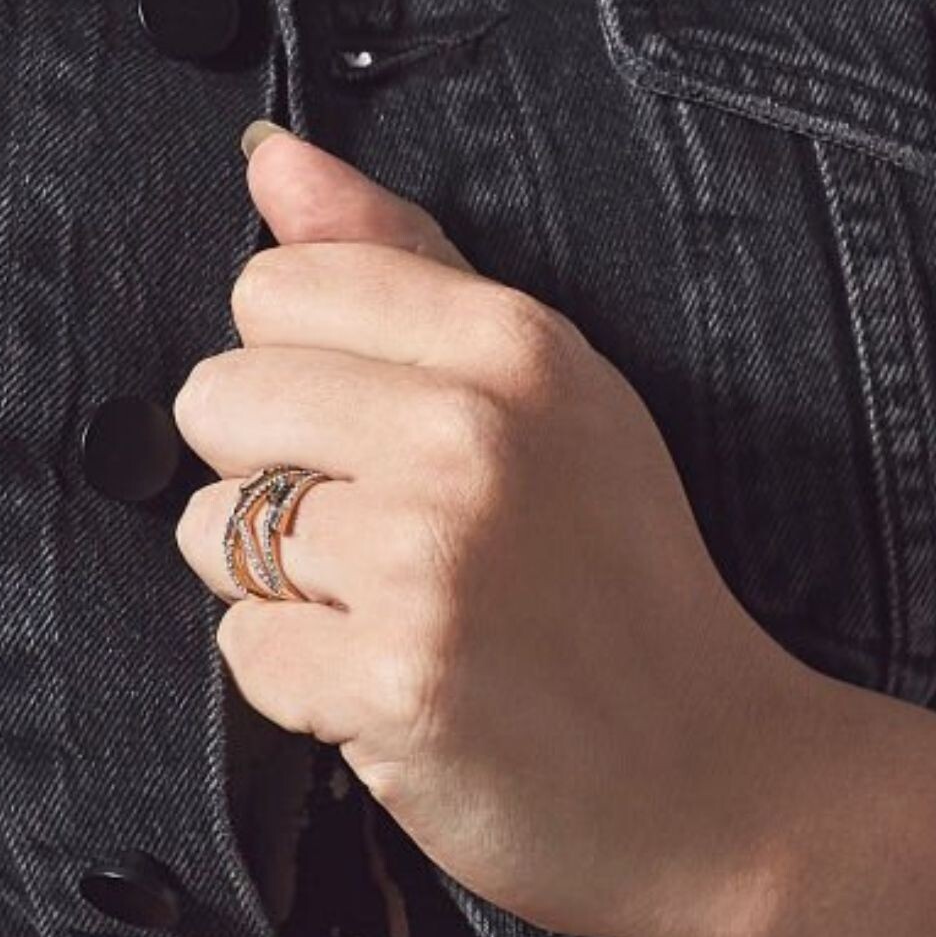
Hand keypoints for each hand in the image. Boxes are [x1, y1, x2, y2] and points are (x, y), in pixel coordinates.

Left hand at [169, 117, 836, 936]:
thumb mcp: (549, 390)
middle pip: (218, 397)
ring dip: (278, 587)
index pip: (276, 287)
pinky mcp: (394, 681)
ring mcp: (429, 560)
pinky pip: (244, 652)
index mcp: (513, 343)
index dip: (301, 370)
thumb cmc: (620, 579)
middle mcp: (468, 432)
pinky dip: (301, 686)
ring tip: (392, 614)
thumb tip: (271, 157)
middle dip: (269, 475)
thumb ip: (398, 263)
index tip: (378, 435)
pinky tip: (394, 688)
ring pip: (213, 530)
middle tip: (380, 539)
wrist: (722, 779)